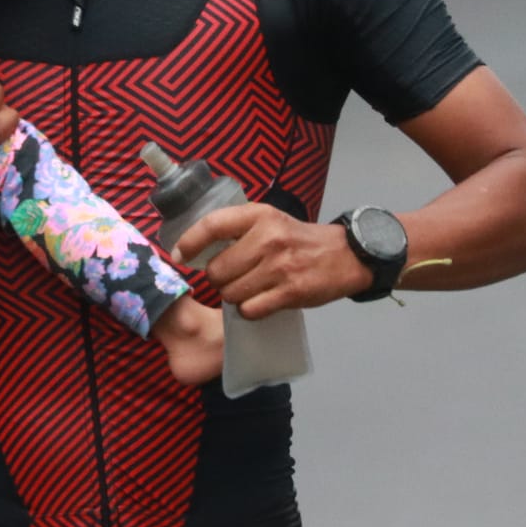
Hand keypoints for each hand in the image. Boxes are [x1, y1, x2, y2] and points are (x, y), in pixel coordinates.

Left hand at [173, 203, 372, 319]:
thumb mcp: (270, 220)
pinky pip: (250, 310)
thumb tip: (196, 248)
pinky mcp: (290, 292)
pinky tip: (260, 302)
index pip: (212, 225)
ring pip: (231, 293)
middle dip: (219, 279)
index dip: (189, 242)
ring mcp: (279, 266)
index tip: (179, 255)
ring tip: (251, 288)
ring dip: (235, 296)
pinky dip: (249, 310)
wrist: (345, 255)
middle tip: (234, 277)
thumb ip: (238, 230)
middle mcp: (267, 238)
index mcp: (259, 215)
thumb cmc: (298, 239)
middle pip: (217, 270)